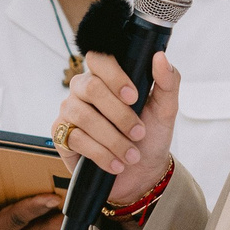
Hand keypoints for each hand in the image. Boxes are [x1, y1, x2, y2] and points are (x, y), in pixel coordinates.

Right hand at [56, 51, 180, 207]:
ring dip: (113, 139)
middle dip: (119, 114)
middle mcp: (83, 90)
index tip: (134, 98)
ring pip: (84, 116)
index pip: (99, 59)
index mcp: (106, 76)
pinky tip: (116, 164)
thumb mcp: (165, 109)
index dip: (114, 76)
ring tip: (132, 155)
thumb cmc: (151, 135)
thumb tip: (160, 57)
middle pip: (91, 88)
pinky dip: (101, 154)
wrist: (142, 172)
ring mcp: (70, 111)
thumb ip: (167, 81)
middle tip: (139, 133)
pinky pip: (76, 138)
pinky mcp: (62, 135)